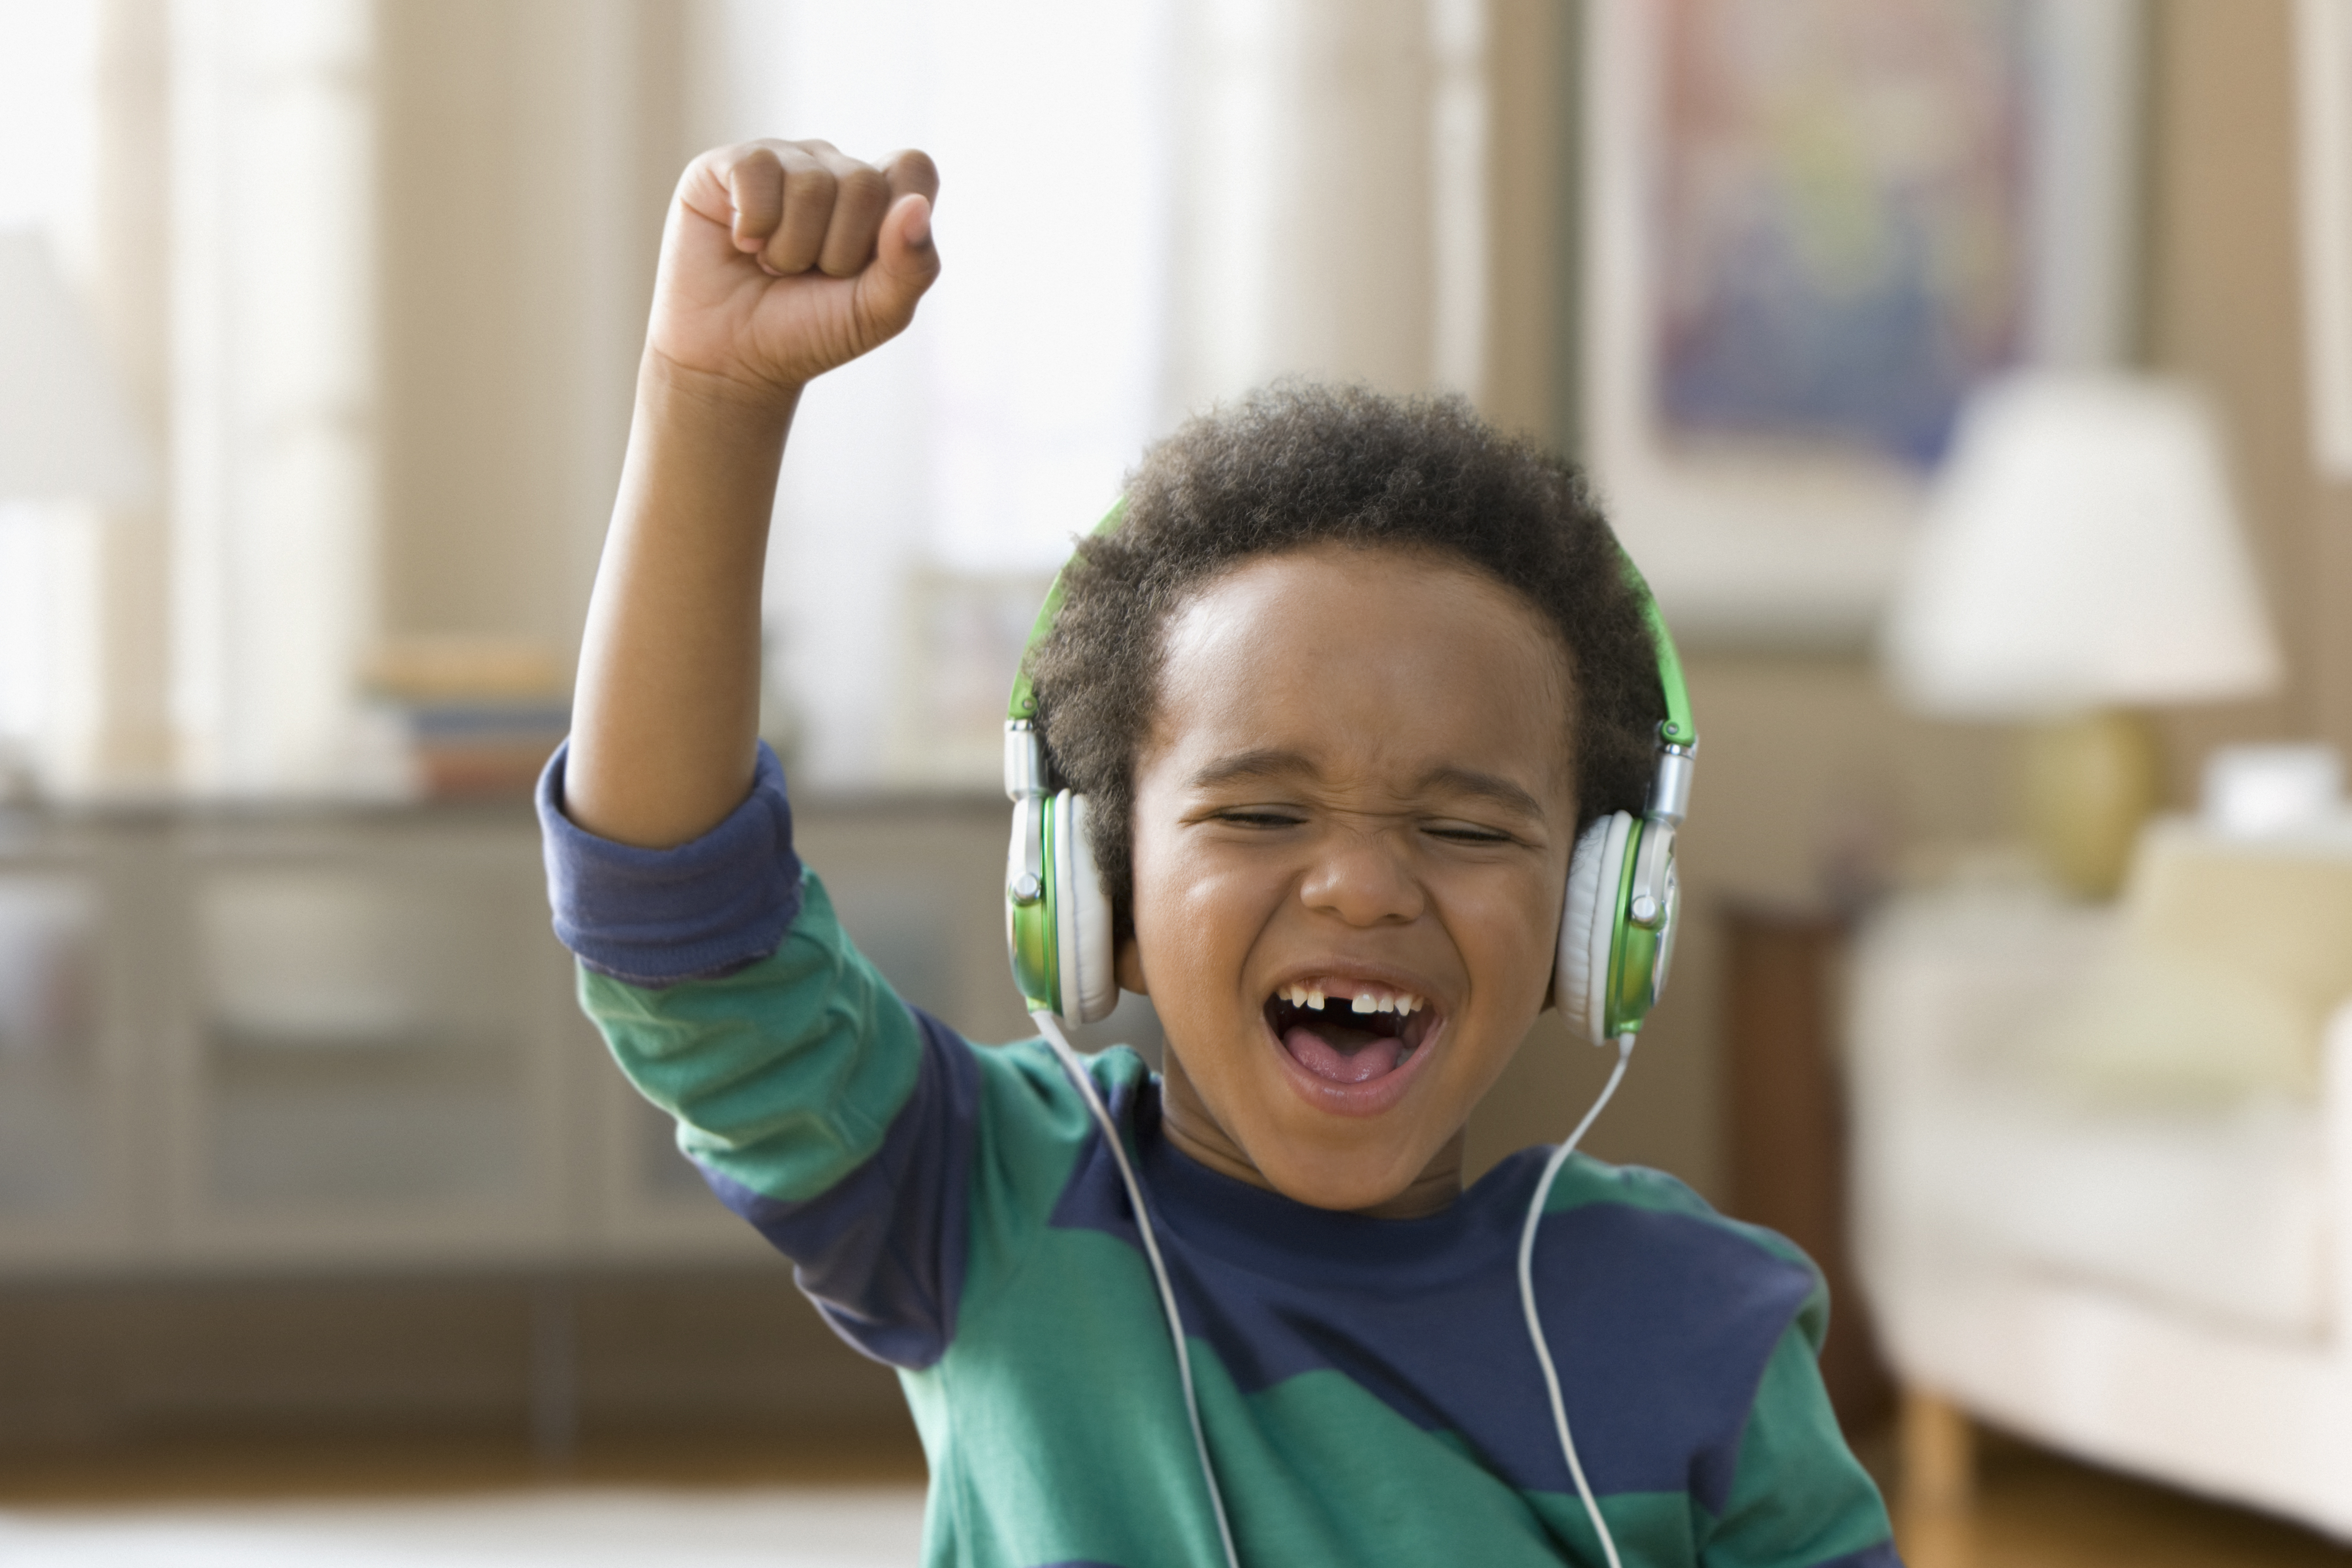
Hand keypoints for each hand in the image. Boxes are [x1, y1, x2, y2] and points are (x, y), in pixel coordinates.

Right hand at [646, 139, 939, 404]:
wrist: (733, 357)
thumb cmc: (809, 330)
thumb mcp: (877, 313)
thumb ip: (913, 265)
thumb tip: (915, 205)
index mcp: (880, 197)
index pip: (912, 167)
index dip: (896, 216)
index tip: (867, 262)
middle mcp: (833, 168)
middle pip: (864, 184)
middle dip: (837, 252)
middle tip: (809, 273)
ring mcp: (783, 159)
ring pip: (811, 183)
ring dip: (791, 248)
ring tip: (773, 265)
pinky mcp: (731, 162)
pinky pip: (756, 169)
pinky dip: (752, 225)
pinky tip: (743, 243)